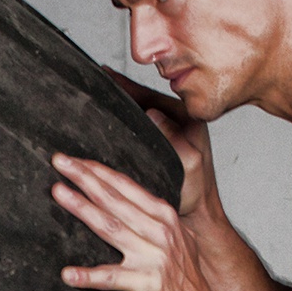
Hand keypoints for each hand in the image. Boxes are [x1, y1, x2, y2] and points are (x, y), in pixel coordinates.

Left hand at [52, 151, 202, 290]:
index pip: (126, 186)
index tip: (73, 159)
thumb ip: (156, 222)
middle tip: (60, 161)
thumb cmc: (183, 286)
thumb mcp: (178, 242)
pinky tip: (67, 274)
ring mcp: (154, 258)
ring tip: (58, 193)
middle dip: (86, 178)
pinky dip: (89, 276)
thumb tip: (133, 206)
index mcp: (164, 217)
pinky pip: (112, 278)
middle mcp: (160, 232)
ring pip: (111, 227)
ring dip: (82, 209)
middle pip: (115, 199)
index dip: (98, 171)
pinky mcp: (147, 285)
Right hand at [109, 73, 217, 224]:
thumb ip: (175, 138)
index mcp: (186, 120)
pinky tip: (106, 123)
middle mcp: (177, 122)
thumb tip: (154, 114)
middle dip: (119, 92)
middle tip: (95, 80)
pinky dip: (122, 124)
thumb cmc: (196, 194)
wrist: (196, 216)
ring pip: (137, 113)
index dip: (126, 86)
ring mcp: (167, 133)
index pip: (150, 96)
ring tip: (96, 97)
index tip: (106, 74)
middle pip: (141, 100)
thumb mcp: (189, 163)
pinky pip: (137, 129)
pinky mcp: (159, 147)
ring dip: (119, 107)